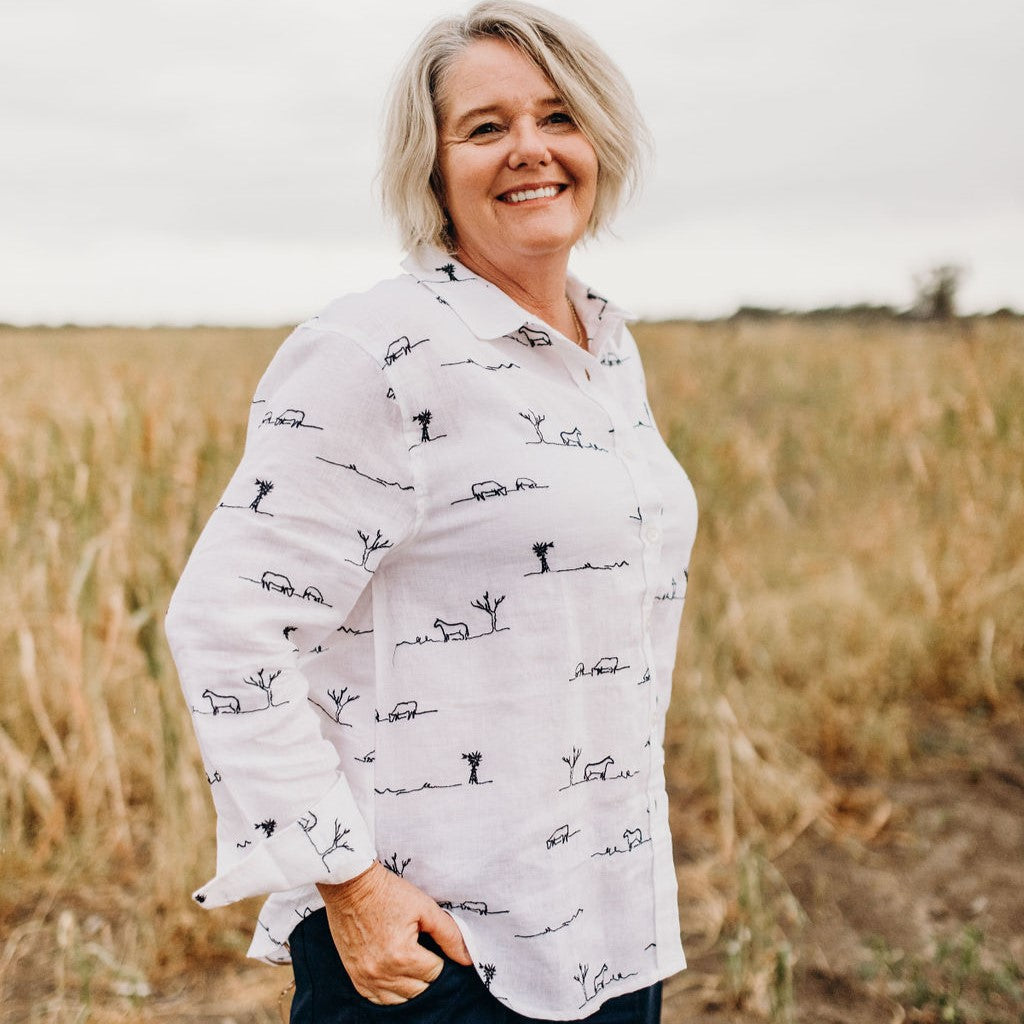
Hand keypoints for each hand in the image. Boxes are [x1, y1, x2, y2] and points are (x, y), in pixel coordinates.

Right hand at [317, 862, 472, 1004]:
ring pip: (400, 1000)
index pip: (435, 973)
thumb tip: (468, 959)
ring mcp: (366, 978)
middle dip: (427, 973)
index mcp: (402, 955)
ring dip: (410, 985)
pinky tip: (396, 975)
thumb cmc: (388, 893)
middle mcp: (382, 973)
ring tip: (411, 963)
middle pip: (419, 990)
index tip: (433, 944)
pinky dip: (391, 992)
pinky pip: (378, 1000)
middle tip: (424, 951)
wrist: (351, 886)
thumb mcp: (424, 907)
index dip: (439, 958)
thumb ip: (449, 935)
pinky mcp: (355, 977)